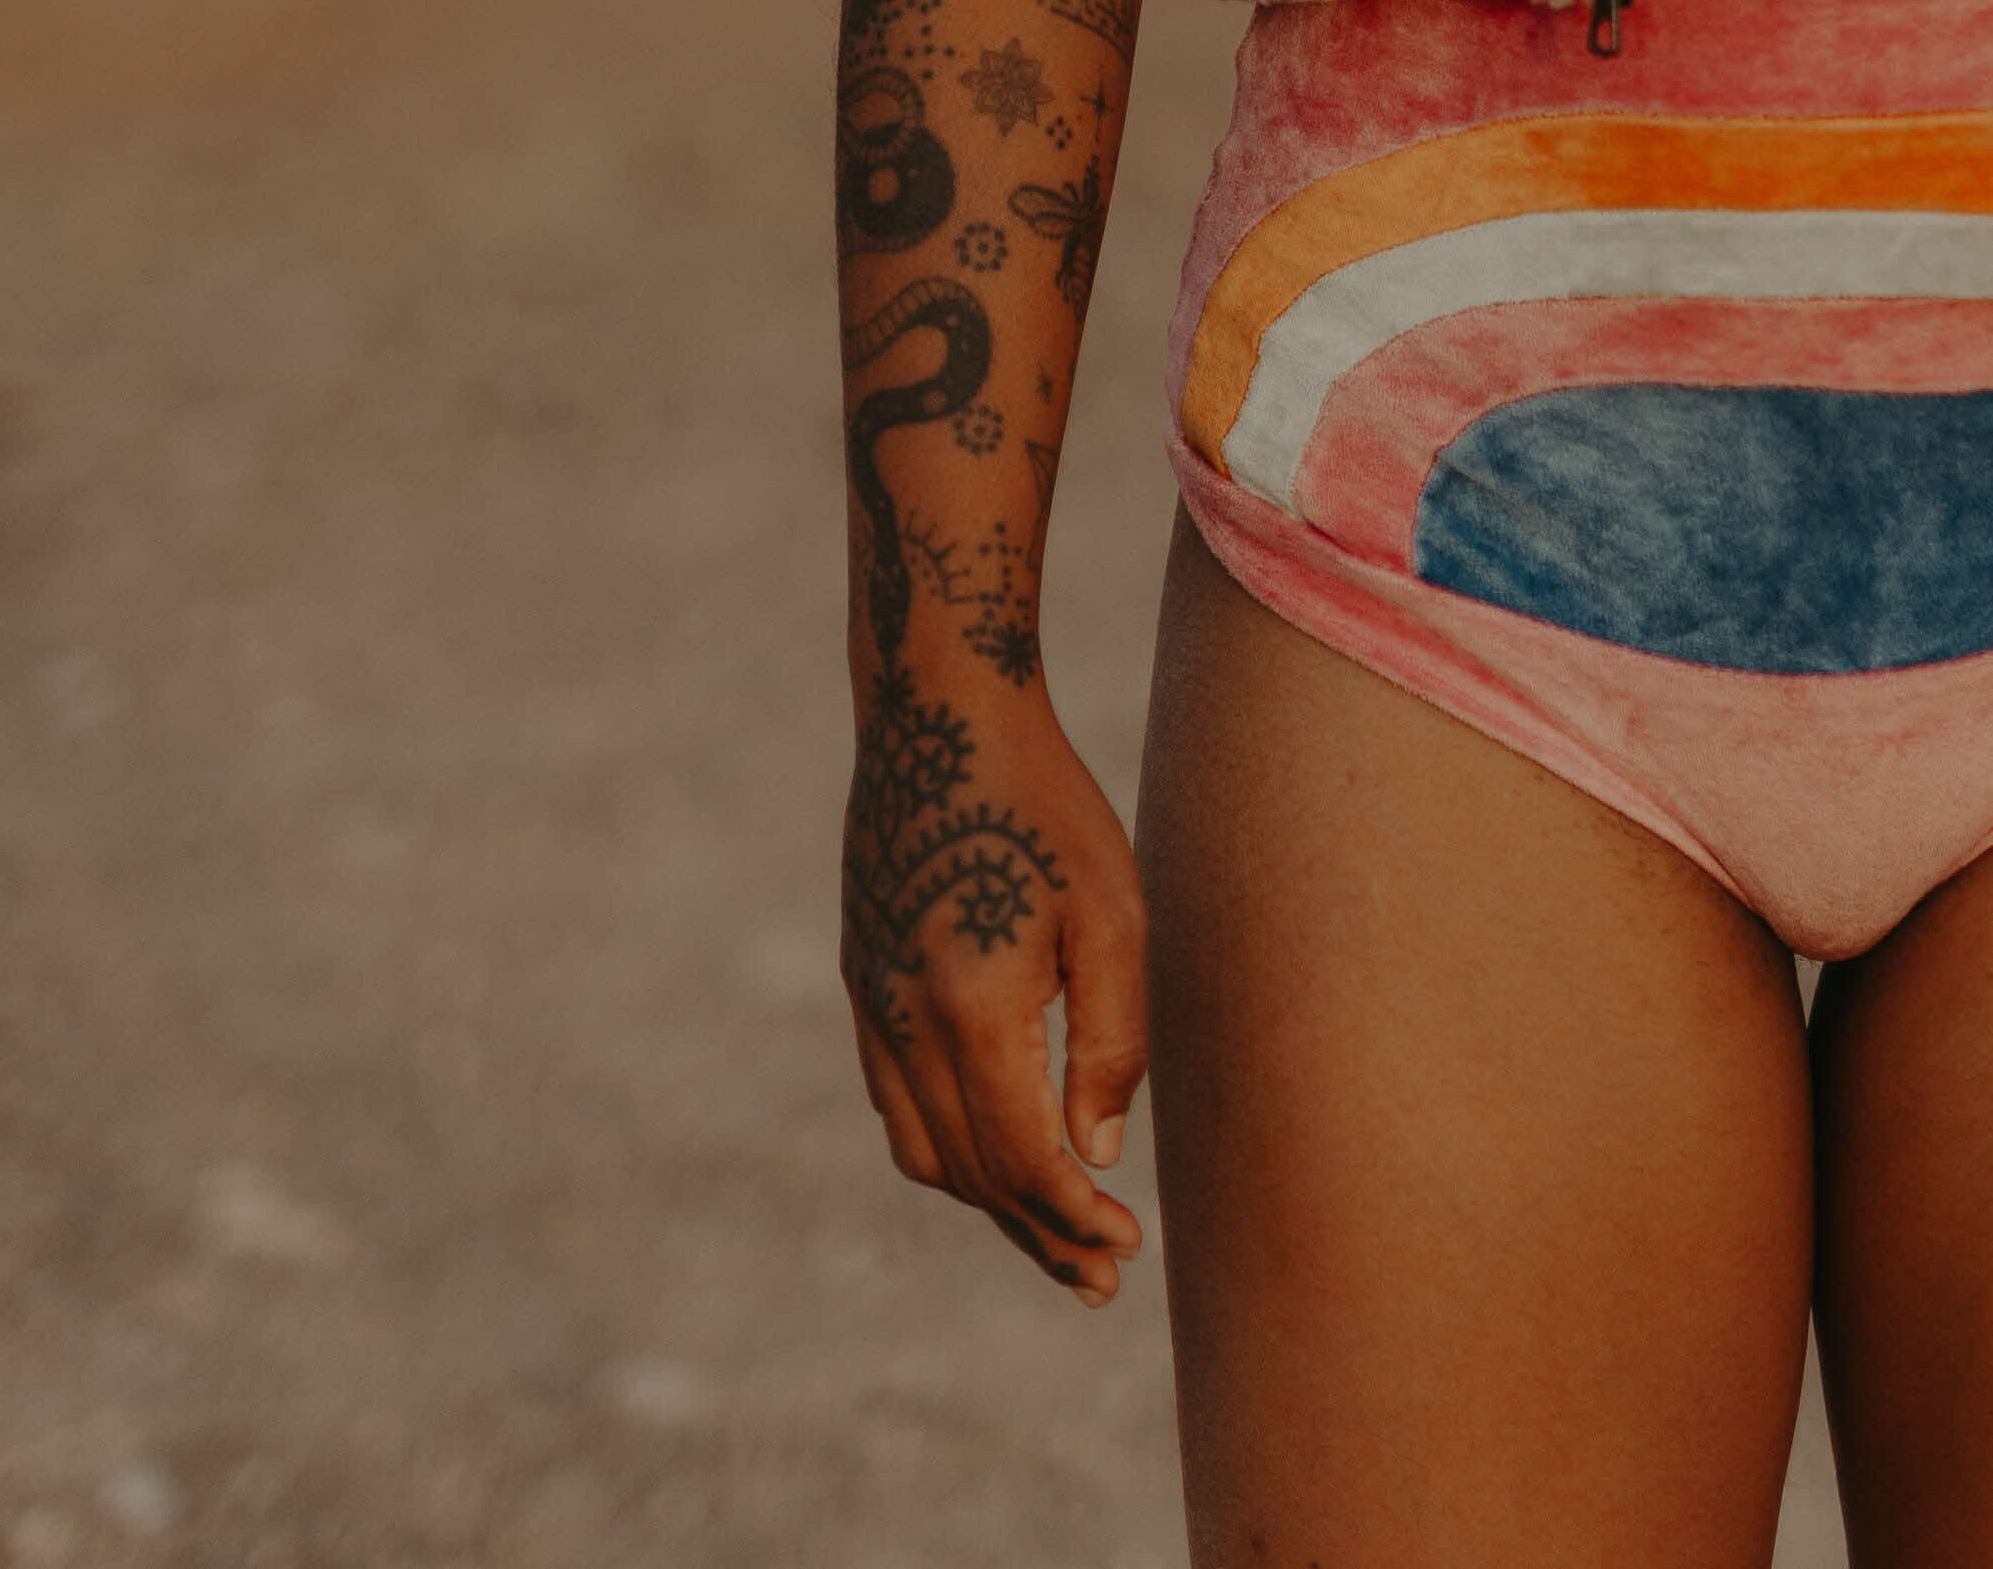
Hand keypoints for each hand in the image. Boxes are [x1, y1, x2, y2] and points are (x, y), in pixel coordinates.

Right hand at [840, 665, 1147, 1299]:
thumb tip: (1097, 1154)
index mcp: (971, 1009)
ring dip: (988, 1203)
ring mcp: (872, 1005)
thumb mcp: (1113, 911)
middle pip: (972, 1172)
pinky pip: (896, 1104)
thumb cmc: (1044, 805)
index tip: (1129, 1248)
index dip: (1076, 1217)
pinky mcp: (862, 982)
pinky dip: (946, 1150)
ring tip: (1054, 1235)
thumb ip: (1111, 1040)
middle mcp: (904, 1022)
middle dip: (1039, 1232)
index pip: (1023, 1159)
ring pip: (924, 1151)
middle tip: (1102, 1277)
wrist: (937, 716)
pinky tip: (991, 1154)